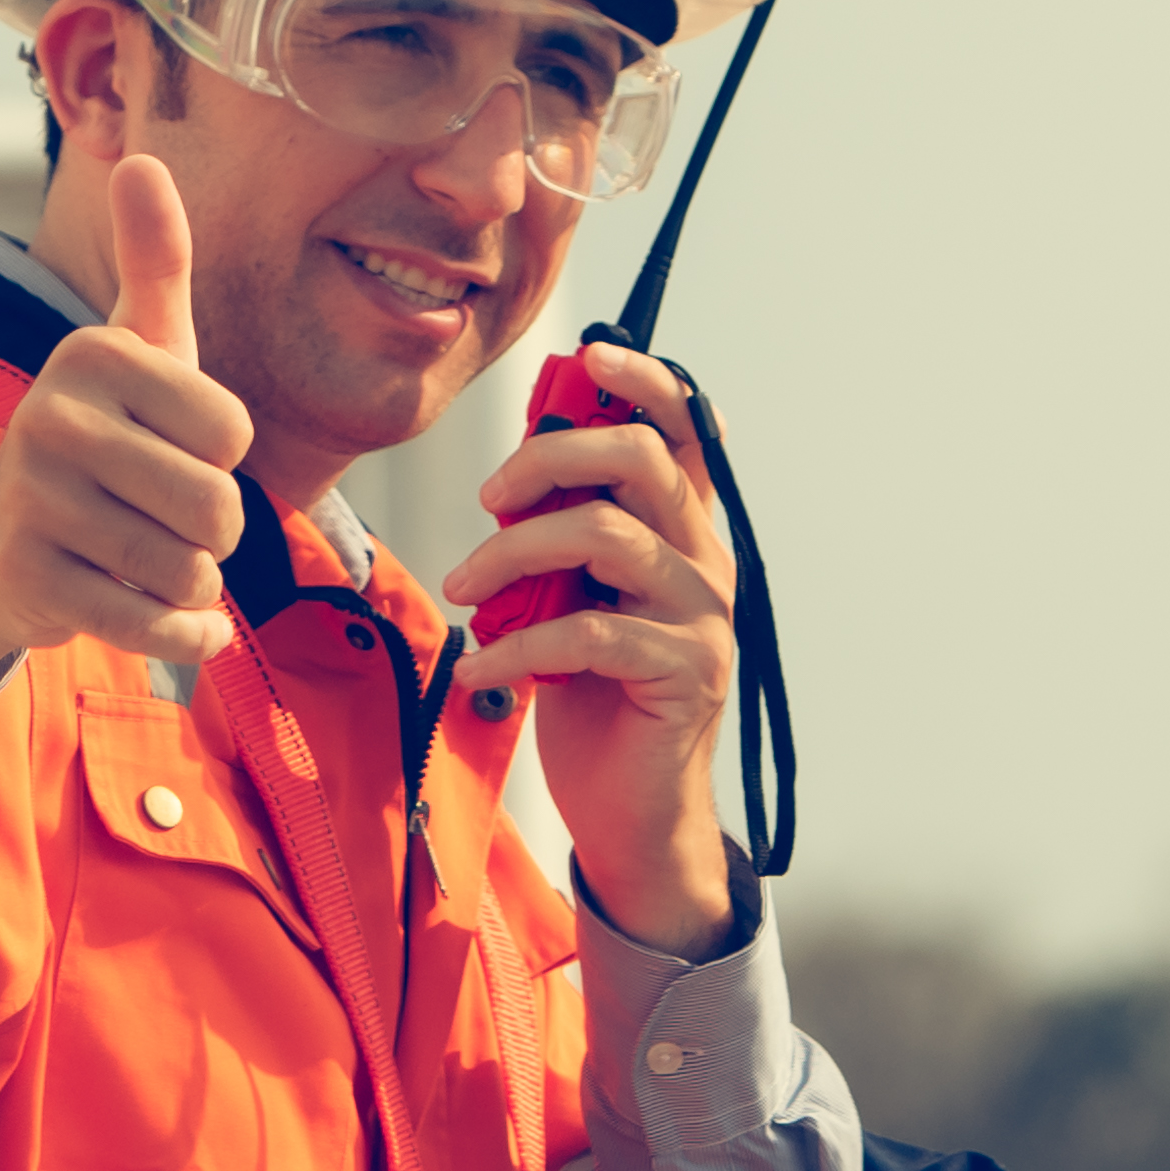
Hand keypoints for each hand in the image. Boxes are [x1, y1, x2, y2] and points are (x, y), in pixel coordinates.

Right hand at [0, 145, 250, 709]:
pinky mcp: (29, 579)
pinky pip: (151, 624)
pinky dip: (181, 633)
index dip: (221, 456)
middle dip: (212, 532)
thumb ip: (157, 261)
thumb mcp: (136, 346)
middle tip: (166, 516)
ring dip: (191, 582)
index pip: (232, 432)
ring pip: (185, 569)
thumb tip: (144, 159)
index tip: (173, 449)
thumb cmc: (102, 433)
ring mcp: (34, 501)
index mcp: (93, 355)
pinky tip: (172, 618)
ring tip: (150, 558)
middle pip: (215, 507)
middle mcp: (52, 418)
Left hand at [444, 341, 745, 952]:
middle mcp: (706, 561)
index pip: (685, 429)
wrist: (629, 811)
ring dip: (512, 553)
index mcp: (686, 530)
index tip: (589, 358)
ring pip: (605, 535)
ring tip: (463, 589)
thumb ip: (565, 532)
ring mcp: (702, 616)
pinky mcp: (684, 672)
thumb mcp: (575, 596)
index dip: (644, 380)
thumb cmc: (593, 695)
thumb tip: (518, 466)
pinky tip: (477, 669)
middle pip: (641, 459)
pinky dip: (515, 644)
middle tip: (487, 499)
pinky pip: (587, 630)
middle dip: (547, 460)